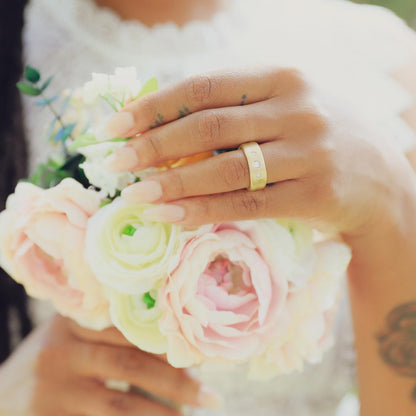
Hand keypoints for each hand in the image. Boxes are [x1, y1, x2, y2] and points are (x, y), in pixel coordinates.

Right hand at [0, 316, 221, 415]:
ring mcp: (50, 390)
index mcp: (73, 322)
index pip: (129, 330)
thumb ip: (110, 336)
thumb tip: (174, 348)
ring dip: (160, 414)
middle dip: (175, 382)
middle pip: (129, 365)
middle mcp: (60, 351)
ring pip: (118, 405)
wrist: (0, 397)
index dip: (166, 346)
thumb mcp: (73, 338)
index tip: (199, 358)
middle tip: (211, 397)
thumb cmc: (51, 363)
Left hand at [102, 67, 415, 237]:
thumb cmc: (319, 139)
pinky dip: (204, 211)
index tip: (116, 125)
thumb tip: (163, 126)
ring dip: (174, 183)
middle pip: (210, 128)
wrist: (382, 179)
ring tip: (136, 194)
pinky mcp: (316, 194)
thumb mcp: (284, 108)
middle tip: (117, 163)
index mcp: (284, 78)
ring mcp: (310, 153)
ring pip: (226, 169)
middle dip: (155, 146)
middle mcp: (299, 109)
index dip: (155, 107)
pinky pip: (247, 204)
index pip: (205, 87)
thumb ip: (234, 110)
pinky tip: (171, 216)